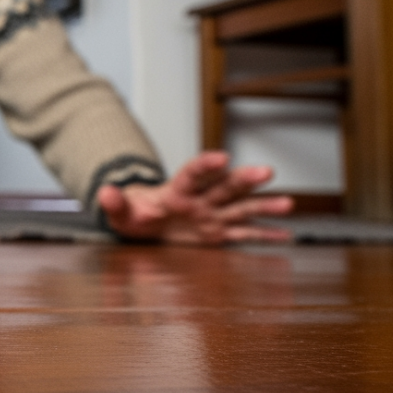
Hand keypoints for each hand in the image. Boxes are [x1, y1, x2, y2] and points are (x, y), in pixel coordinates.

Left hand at [96, 151, 293, 244]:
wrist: (143, 223)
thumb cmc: (132, 215)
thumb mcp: (119, 212)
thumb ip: (114, 203)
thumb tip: (103, 192)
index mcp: (176, 191)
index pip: (192, 174)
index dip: (206, 165)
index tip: (223, 157)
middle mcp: (200, 200)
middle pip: (224, 186)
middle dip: (244, 178)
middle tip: (266, 171)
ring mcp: (212, 216)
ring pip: (241, 208)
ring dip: (263, 205)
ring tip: (288, 203)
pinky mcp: (217, 233)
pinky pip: (243, 234)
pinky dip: (263, 235)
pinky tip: (285, 235)